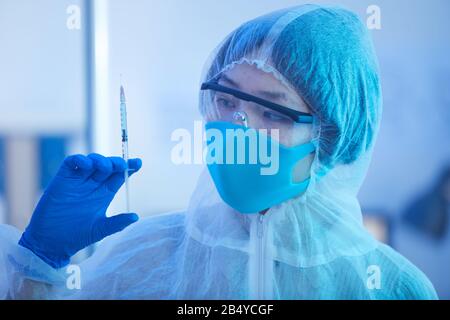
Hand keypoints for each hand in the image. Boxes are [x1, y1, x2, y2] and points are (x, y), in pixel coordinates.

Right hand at [18, 153, 141, 267]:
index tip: (138, 162)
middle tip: (121, 165)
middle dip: (116, 162)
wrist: (52, 241)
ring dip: (100, 159)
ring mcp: (78, 180)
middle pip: (108, 166)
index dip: (129, 167)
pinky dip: (79, 159)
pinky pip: (71, 162)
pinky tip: (86, 164)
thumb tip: (136, 217)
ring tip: (104, 167)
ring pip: (91, 160)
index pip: (119, 176)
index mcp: (105, 194)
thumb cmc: (77, 236)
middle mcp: (93, 184)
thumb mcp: (100, 229)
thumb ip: (117, 223)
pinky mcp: (62, 179)